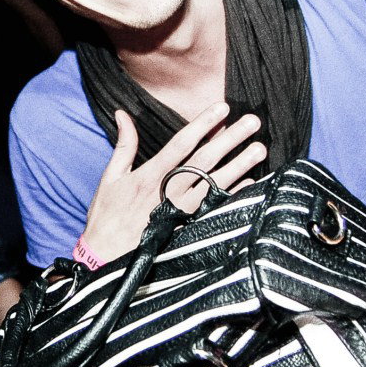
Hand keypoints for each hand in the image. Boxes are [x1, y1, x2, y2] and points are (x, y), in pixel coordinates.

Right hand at [80, 103, 266, 263]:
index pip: (181, 144)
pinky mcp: (187, 228)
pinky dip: (234, 195)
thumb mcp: (110, 178)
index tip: (222, 108)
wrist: (106, 258)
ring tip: (259, 149)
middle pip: (204, 160)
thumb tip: (122, 114)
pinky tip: (252, 182)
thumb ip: (123, 146)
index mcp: (149, 176)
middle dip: (229, 139)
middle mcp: (168, 192)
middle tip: (252, 122)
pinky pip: (216, 209)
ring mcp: (181, 212)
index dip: (202, 125)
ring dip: (239, 165)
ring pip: (215, 183)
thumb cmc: (106, 216)